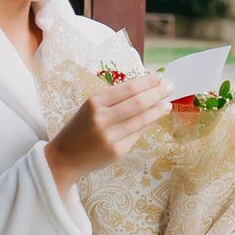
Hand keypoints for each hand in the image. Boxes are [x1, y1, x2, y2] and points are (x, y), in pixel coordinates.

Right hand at [45, 75, 171, 188]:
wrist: (64, 157)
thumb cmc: (80, 127)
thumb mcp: (91, 108)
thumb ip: (115, 100)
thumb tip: (146, 89)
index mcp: (95, 102)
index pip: (128, 89)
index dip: (147, 82)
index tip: (159, 77)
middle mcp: (102, 119)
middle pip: (138, 103)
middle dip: (157, 93)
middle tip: (170, 87)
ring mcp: (110, 137)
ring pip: (142, 120)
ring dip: (158, 110)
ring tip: (167, 104)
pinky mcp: (117, 151)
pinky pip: (137, 134)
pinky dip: (148, 124)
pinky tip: (155, 118)